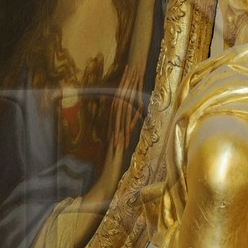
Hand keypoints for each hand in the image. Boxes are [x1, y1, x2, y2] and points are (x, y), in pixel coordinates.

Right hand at [94, 66, 142, 196]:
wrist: (107, 181)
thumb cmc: (116, 165)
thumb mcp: (124, 141)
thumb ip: (130, 127)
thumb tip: (140, 113)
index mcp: (116, 124)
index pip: (121, 100)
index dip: (126, 85)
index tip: (131, 70)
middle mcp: (115, 126)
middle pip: (121, 100)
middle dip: (127, 83)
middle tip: (133, 65)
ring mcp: (116, 134)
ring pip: (121, 110)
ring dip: (127, 95)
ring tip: (132, 80)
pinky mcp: (119, 143)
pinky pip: (125, 128)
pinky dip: (131, 118)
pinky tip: (136, 107)